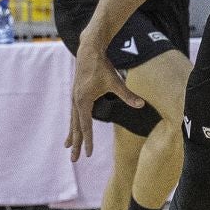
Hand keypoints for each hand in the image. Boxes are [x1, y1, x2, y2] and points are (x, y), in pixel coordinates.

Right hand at [68, 38, 143, 160]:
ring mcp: (74, 98)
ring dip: (71, 135)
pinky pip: (73, 114)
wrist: (89, 50)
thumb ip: (127, 95)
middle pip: (76, 127)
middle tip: (74, 160)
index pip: (86, 126)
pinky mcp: (75, 94)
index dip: (88, 141)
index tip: (88, 154)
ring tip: (67, 147)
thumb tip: (141, 104)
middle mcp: (76, 101)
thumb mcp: (116, 81)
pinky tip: (72, 129)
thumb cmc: (102, 66)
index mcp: (84, 101)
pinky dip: (72, 124)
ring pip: (73, 121)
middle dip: (75, 144)